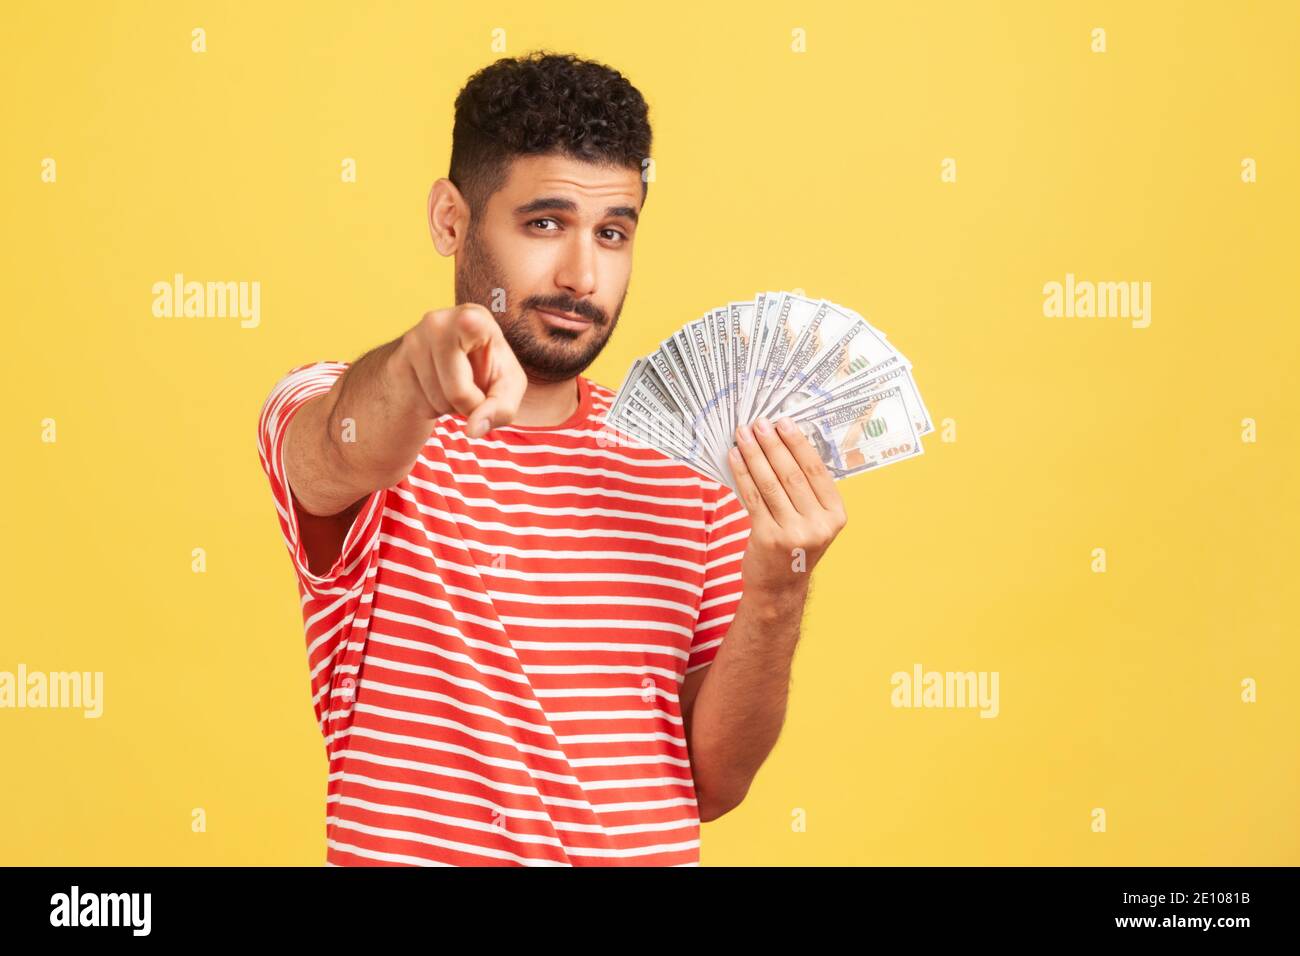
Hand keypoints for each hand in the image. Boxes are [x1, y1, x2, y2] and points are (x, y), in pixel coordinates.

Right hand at [396, 304, 527, 436]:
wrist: (444, 366)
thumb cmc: (486, 371)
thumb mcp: (508, 386)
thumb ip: (502, 408)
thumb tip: (473, 429)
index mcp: (476, 318)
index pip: (471, 322)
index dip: (470, 325)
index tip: (469, 319)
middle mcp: (440, 323)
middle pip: (458, 391)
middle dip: (470, 405)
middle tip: (475, 392)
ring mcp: (414, 341)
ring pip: (437, 402)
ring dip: (450, 407)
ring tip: (454, 385)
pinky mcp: (397, 363)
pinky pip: (421, 406)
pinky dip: (433, 408)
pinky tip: (437, 388)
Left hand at [728, 415, 847, 593]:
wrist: (779, 588)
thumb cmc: (794, 547)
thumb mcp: (813, 521)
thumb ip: (806, 490)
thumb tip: (782, 443)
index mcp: (835, 515)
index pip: (816, 471)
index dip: (798, 443)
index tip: (783, 422)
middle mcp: (819, 525)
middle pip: (792, 474)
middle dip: (773, 444)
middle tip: (759, 423)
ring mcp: (794, 533)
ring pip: (770, 483)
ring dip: (754, 455)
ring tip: (743, 434)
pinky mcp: (767, 538)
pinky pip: (753, 498)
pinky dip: (742, 474)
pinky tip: (734, 458)